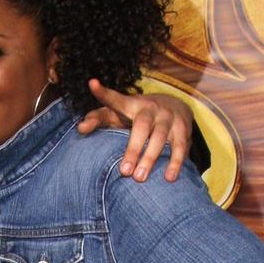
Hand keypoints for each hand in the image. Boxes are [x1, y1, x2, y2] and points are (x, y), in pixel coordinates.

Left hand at [78, 81, 193, 182]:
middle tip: (124, 171)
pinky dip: (175, 162)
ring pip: (161, 137)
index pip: (115, 99)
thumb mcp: (118, 114)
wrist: (175, 106)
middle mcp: (151, 108)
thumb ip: (98, 119)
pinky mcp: (183, 128)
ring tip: (140, 178)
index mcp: (131, 104)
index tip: (92, 84)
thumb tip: (80, 128)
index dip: (103, 93)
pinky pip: (180, 146)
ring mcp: (168, 117)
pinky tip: (169, 178)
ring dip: (151, 157)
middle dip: (133, 148)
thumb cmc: (136, 115)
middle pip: (142, 125)